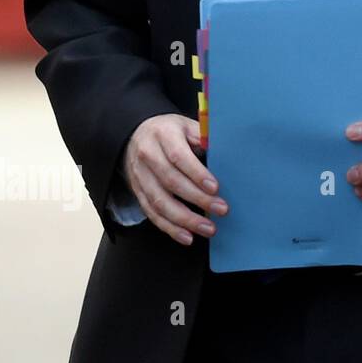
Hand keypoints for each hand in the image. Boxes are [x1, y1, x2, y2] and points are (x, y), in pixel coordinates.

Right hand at [122, 113, 227, 245]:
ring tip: (208, 229)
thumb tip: (226, 151)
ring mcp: (140, 176)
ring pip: (160, 202)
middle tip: (221, 209)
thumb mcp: (187, 125)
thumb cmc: (171, 131)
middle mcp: (148, 156)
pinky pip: (152, 213)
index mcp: (163, 135)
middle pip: (171, 181)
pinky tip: (187, 237)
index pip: (178, 156)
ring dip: (185, 219)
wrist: (135, 135)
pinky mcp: (138, 192)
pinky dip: (169, 228)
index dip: (196, 173)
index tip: (215, 187)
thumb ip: (204, 137)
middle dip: (197, 199)